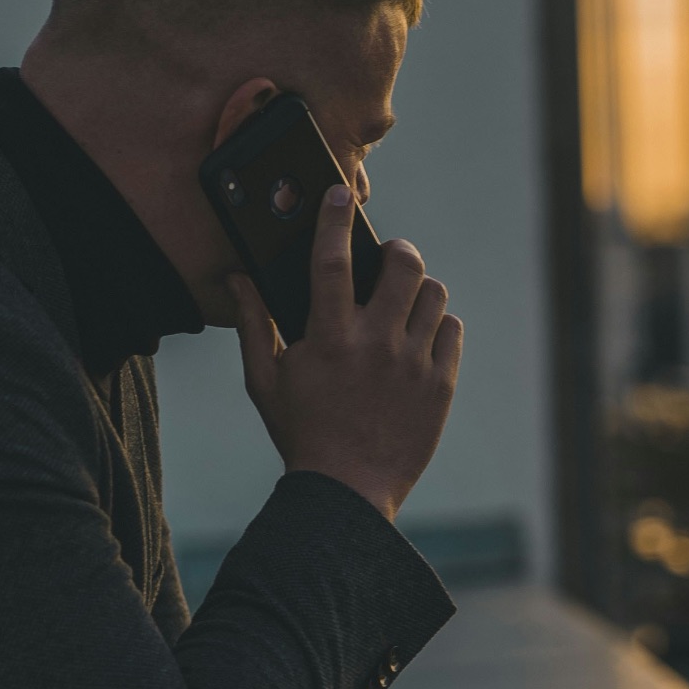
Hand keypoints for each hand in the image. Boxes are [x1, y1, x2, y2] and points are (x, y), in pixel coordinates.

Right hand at [231, 184, 463, 521]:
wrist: (347, 494)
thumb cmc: (301, 434)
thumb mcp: (265, 381)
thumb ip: (253, 324)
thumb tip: (237, 278)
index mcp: (328, 340)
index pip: (331, 262)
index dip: (334, 221)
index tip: (338, 194)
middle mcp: (375, 346)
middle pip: (403, 266)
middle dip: (396, 251)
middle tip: (387, 260)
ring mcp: (413, 366)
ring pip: (433, 295)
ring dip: (418, 290)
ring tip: (402, 305)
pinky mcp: (440, 386)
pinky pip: (451, 331)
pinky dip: (437, 326)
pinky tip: (418, 338)